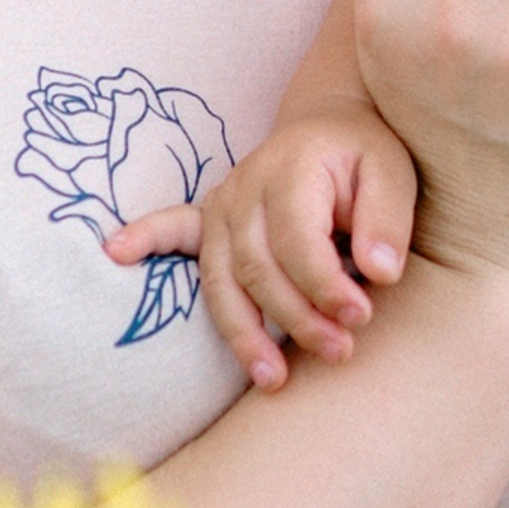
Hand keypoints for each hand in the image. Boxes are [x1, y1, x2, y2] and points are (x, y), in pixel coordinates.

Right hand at [108, 101, 417, 391]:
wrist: (332, 128)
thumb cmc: (364, 158)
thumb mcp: (393, 176)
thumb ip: (386, 222)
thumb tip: (380, 272)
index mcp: (292, 169)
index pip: (299, 241)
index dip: (326, 285)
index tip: (360, 317)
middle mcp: (246, 185)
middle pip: (259, 268)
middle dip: (297, 319)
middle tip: (340, 351)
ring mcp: (222, 203)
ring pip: (222, 279)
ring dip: (244, 333)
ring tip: (273, 379)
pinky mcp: (209, 218)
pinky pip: (171, 230)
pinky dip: (144, 238)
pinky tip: (116, 251)